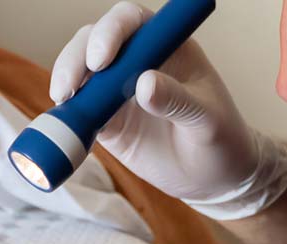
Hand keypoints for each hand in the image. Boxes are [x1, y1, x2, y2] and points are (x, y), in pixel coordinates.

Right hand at [51, 1, 286, 219]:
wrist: (216, 180)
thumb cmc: (223, 140)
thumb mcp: (208, 120)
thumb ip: (178, 100)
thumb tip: (144, 84)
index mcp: (168, 47)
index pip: (131, 21)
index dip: (111, 31)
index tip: (102, 59)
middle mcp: (138, 61)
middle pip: (94, 41)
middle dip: (76, 57)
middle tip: (71, 87)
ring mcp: (117, 90)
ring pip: (80, 71)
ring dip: (66, 81)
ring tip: (65, 102)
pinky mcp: (106, 120)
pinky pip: (79, 110)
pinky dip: (67, 115)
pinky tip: (63, 126)